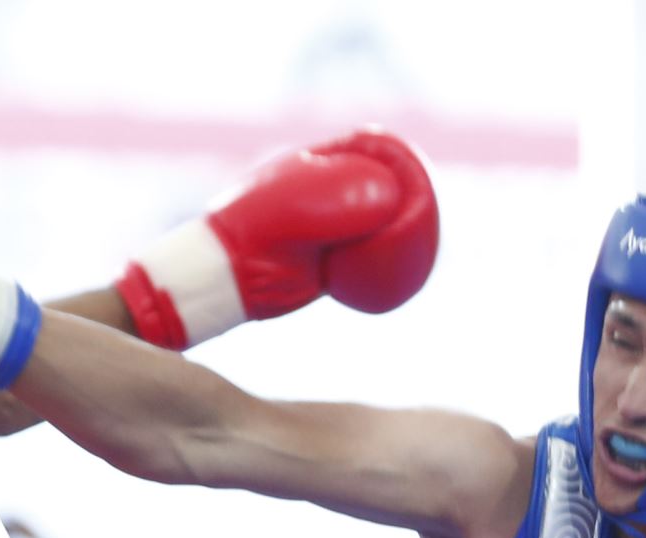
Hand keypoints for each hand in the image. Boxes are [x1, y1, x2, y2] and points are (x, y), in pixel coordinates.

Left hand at [118, 128, 438, 348]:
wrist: (223, 279)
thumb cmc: (260, 234)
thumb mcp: (311, 206)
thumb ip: (355, 195)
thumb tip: (394, 199)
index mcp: (316, 164)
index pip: (371, 149)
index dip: (401, 163)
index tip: (421, 185)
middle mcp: (322, 192)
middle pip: (379, 189)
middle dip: (403, 204)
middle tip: (423, 223)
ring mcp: (322, 227)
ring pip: (374, 226)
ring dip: (393, 237)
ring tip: (414, 250)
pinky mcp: (321, 262)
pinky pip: (361, 257)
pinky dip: (378, 264)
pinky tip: (391, 273)